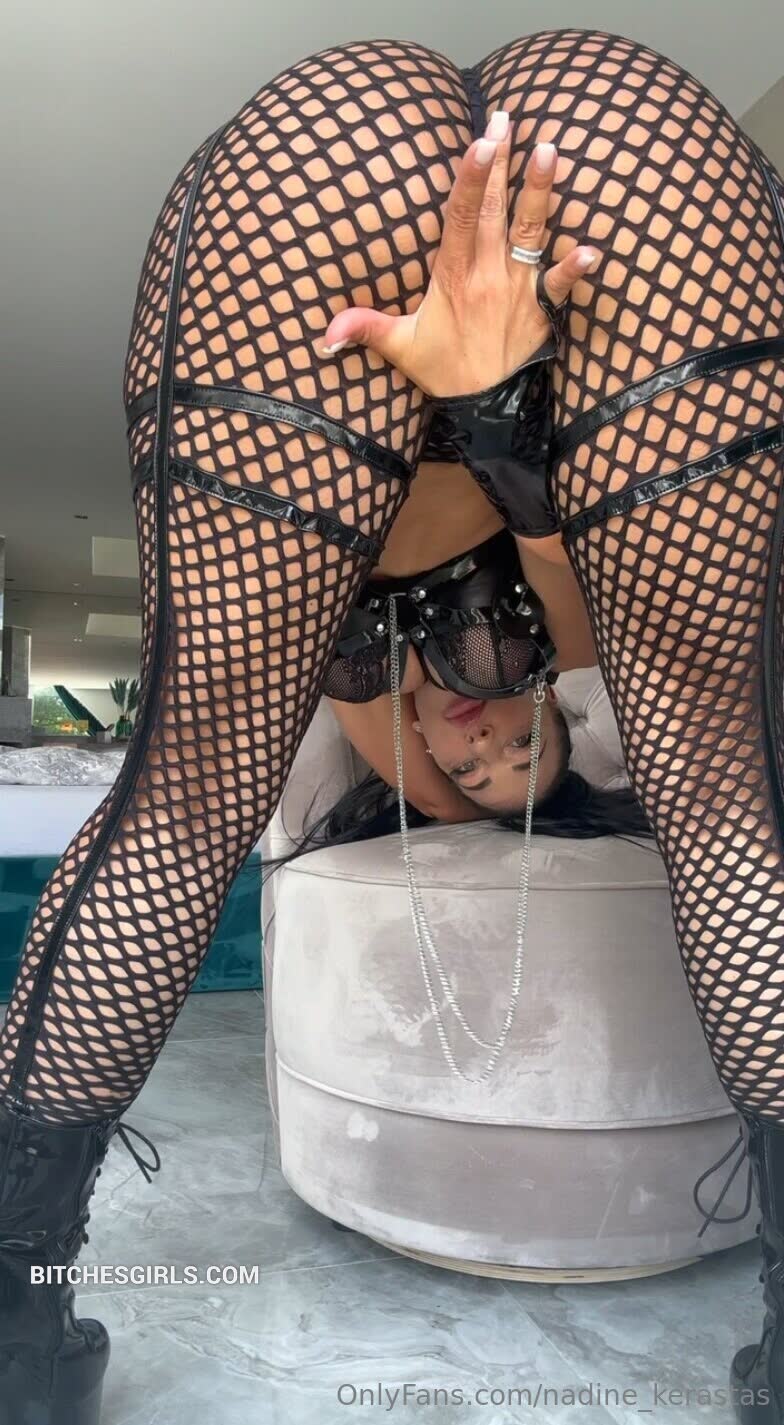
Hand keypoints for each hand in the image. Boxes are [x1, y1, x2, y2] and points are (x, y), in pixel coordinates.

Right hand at [315, 111, 600, 397]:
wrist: (485, 411)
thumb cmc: (444, 372)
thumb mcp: (401, 348)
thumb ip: (365, 328)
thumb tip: (325, 335)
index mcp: (453, 278)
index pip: (461, 219)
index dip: (471, 180)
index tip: (480, 142)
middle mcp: (488, 277)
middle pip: (496, 211)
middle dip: (501, 163)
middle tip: (505, 118)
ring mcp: (519, 290)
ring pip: (530, 232)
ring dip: (540, 191)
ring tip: (550, 149)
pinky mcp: (543, 309)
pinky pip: (562, 285)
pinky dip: (576, 268)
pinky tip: (592, 248)